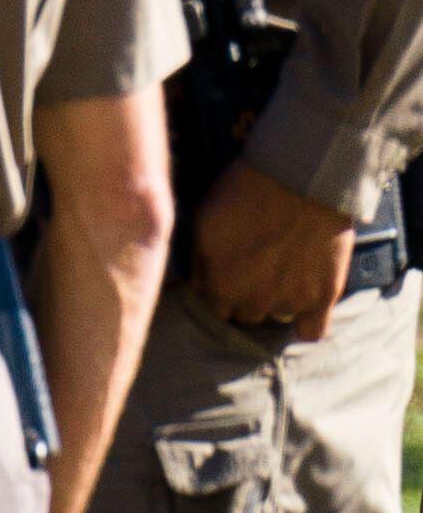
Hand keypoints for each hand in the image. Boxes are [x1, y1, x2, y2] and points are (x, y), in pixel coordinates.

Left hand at [189, 162, 360, 338]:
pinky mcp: (321, 297)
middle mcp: (250, 302)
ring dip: (276, 303)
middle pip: (243, 316)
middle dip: (246, 299)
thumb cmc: (244, 194)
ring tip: (284, 275)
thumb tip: (191, 286)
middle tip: (258, 274)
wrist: (299, 180)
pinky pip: (312, 332)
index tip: (228, 281)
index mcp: (217, 288)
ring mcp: (287, 302)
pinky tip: (305, 311)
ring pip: (275, 317)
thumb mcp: (203, 226)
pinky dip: (307, 325)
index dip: (219, 295)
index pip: (212, 311)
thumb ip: (199, 264)